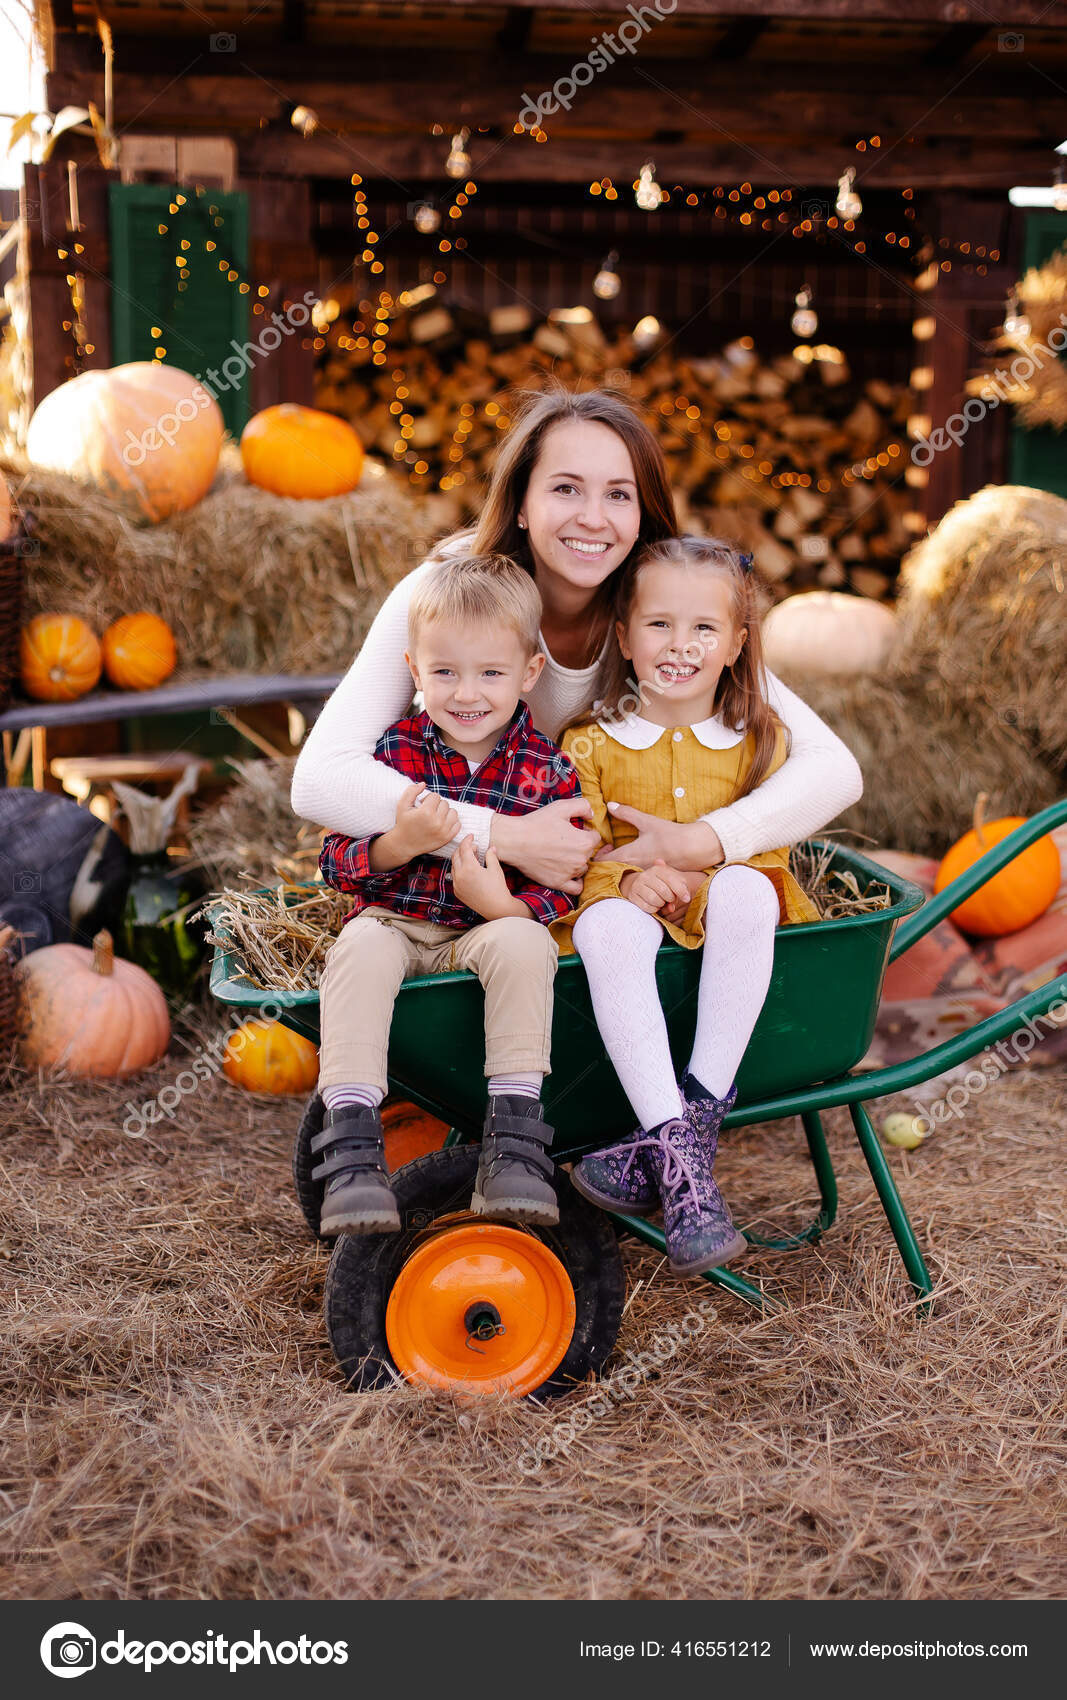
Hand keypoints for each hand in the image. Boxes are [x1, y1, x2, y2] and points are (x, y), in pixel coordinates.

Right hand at [379, 783, 460, 866]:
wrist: (404, 845)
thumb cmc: (403, 823)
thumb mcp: (402, 805)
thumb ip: (411, 791)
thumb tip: (423, 783)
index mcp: (426, 812)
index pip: (435, 796)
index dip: (428, 799)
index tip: (422, 805)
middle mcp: (437, 821)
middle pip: (445, 803)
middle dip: (436, 805)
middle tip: (428, 812)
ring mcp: (444, 831)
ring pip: (453, 812)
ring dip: (445, 812)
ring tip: (436, 817)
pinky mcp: (447, 838)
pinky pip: (458, 824)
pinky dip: (451, 822)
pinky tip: (442, 823)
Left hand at [451, 836, 524, 920]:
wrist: (496, 908)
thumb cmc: (498, 888)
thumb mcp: (496, 869)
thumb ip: (491, 856)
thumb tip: (491, 848)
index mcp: (469, 868)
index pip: (464, 848)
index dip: (467, 840)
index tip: (471, 836)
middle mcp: (460, 875)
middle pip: (456, 855)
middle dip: (463, 848)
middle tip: (473, 847)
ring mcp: (457, 884)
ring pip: (453, 866)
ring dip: (460, 859)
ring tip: (472, 858)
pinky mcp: (457, 891)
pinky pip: (454, 876)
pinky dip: (459, 870)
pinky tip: (469, 870)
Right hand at [490, 797, 600, 894]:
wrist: (514, 841)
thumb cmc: (537, 823)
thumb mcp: (561, 807)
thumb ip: (582, 806)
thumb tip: (592, 815)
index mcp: (584, 842)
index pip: (595, 837)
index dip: (585, 831)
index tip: (572, 829)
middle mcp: (580, 860)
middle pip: (589, 853)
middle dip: (581, 846)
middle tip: (563, 840)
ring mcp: (570, 874)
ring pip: (582, 868)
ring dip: (577, 862)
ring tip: (561, 854)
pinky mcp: (558, 883)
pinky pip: (576, 888)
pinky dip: (575, 881)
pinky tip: (568, 873)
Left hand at [595, 805, 723, 872]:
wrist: (693, 849)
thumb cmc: (669, 835)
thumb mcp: (646, 821)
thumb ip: (627, 813)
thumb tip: (611, 805)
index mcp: (627, 855)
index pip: (601, 862)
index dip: (599, 854)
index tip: (607, 845)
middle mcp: (632, 869)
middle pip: (610, 870)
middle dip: (608, 860)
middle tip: (614, 849)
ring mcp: (642, 876)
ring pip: (623, 875)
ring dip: (621, 865)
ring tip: (628, 854)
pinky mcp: (652, 879)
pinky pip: (636, 879)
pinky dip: (633, 871)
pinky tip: (641, 860)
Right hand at [620, 860, 692, 917]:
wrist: (640, 884)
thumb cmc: (662, 884)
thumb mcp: (673, 882)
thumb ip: (677, 891)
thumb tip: (671, 907)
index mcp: (658, 869)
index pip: (671, 879)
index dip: (681, 891)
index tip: (687, 899)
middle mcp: (646, 875)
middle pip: (664, 891)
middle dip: (671, 899)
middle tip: (670, 899)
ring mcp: (637, 885)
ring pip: (655, 900)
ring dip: (662, 904)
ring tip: (662, 901)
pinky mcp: (633, 896)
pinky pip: (647, 907)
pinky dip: (654, 909)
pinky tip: (655, 905)